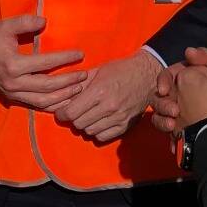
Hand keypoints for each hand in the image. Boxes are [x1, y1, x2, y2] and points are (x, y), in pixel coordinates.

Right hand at [0, 14, 89, 110]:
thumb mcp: (6, 26)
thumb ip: (25, 22)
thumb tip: (45, 21)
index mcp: (13, 65)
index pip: (45, 63)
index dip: (64, 59)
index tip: (80, 54)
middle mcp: (14, 83)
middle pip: (47, 86)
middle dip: (69, 82)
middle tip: (85, 75)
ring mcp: (13, 93)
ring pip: (43, 101)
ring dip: (63, 97)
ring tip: (79, 89)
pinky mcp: (14, 98)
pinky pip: (36, 105)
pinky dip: (52, 105)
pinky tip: (66, 101)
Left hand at [54, 51, 173, 142]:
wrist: (147, 75)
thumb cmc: (120, 70)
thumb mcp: (97, 71)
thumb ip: (78, 84)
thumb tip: (59, 95)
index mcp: (99, 91)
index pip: (71, 112)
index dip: (62, 114)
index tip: (61, 112)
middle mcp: (108, 107)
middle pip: (78, 124)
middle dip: (73, 119)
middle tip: (75, 112)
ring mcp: (118, 118)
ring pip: (89, 131)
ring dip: (85, 125)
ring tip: (88, 115)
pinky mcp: (125, 125)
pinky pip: (102, 136)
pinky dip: (97, 131)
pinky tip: (98, 121)